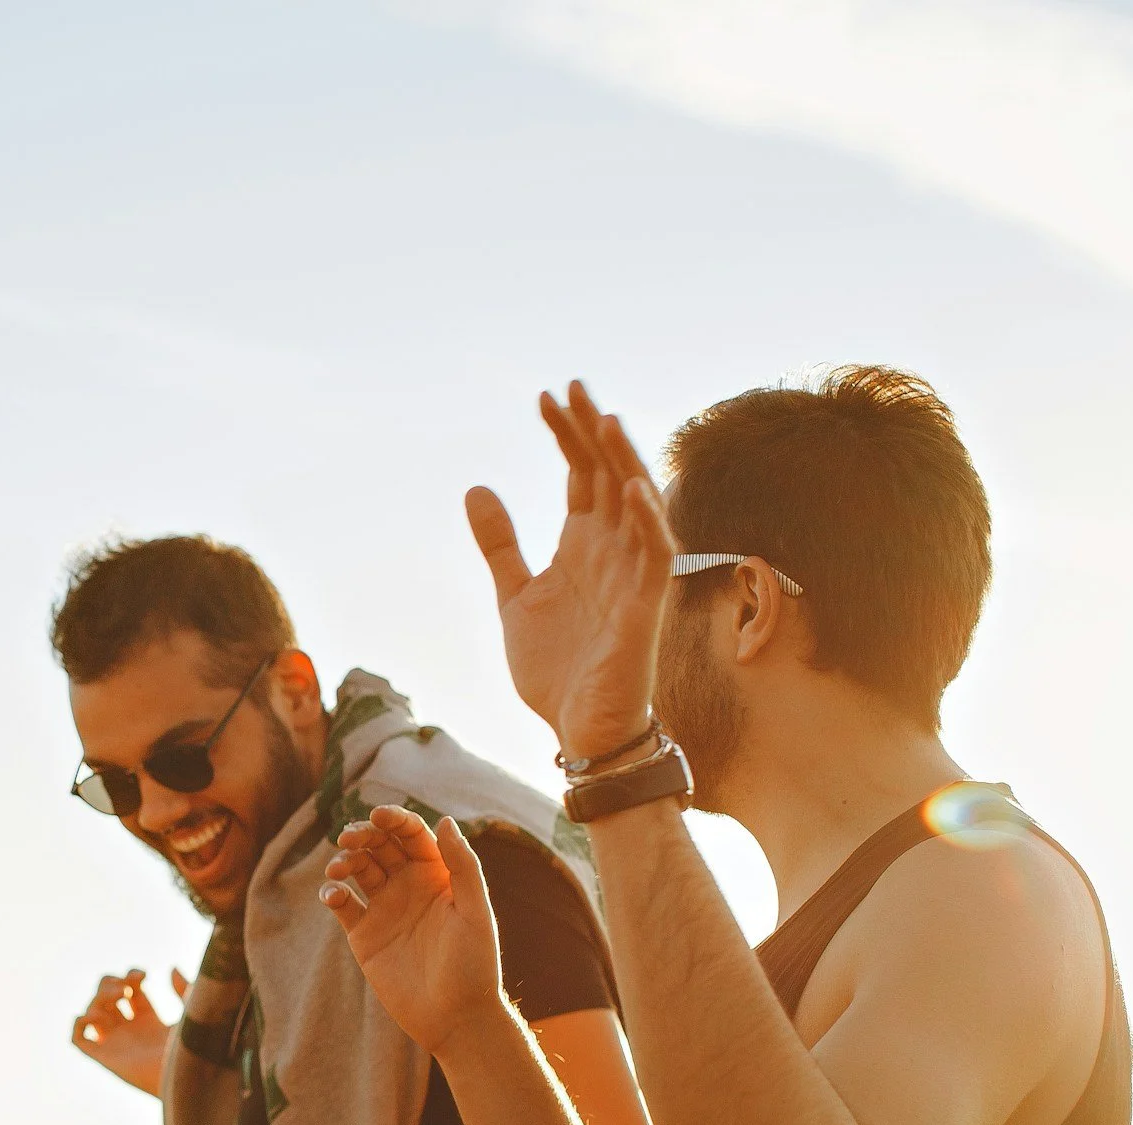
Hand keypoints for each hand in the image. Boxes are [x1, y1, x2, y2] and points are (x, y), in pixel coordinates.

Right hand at [71, 967, 186, 1096]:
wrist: (185, 1078)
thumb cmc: (193, 1050)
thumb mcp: (191, 1013)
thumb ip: (183, 989)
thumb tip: (171, 968)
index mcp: (149, 1021)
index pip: (130, 991)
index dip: (131, 977)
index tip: (143, 976)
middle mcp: (129, 1031)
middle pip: (106, 998)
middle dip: (110, 984)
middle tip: (126, 987)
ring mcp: (116, 1044)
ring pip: (92, 1013)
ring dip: (99, 998)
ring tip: (119, 996)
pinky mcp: (105, 1058)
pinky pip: (79, 1040)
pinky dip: (79, 1024)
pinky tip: (97, 1015)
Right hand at [321, 810, 504, 1054]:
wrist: (455, 1018)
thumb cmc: (474, 965)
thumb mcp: (476, 912)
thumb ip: (463, 866)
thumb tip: (445, 820)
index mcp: (438, 874)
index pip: (412, 834)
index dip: (394, 819)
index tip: (378, 816)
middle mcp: (409, 886)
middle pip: (379, 845)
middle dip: (363, 834)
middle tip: (349, 837)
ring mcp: (385, 909)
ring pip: (357, 869)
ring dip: (344, 860)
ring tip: (338, 867)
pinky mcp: (363, 934)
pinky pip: (342, 904)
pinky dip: (332, 893)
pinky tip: (333, 895)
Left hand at [468, 382, 680, 756]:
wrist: (580, 730)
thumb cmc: (557, 668)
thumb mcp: (515, 596)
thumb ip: (500, 544)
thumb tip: (477, 487)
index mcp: (583, 545)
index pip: (581, 474)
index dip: (566, 436)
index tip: (544, 397)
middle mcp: (613, 551)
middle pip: (608, 476)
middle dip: (591, 432)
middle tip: (571, 387)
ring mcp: (632, 576)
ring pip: (635, 505)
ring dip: (622, 462)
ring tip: (601, 420)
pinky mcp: (646, 609)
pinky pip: (656, 556)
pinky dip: (648, 521)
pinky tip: (633, 488)